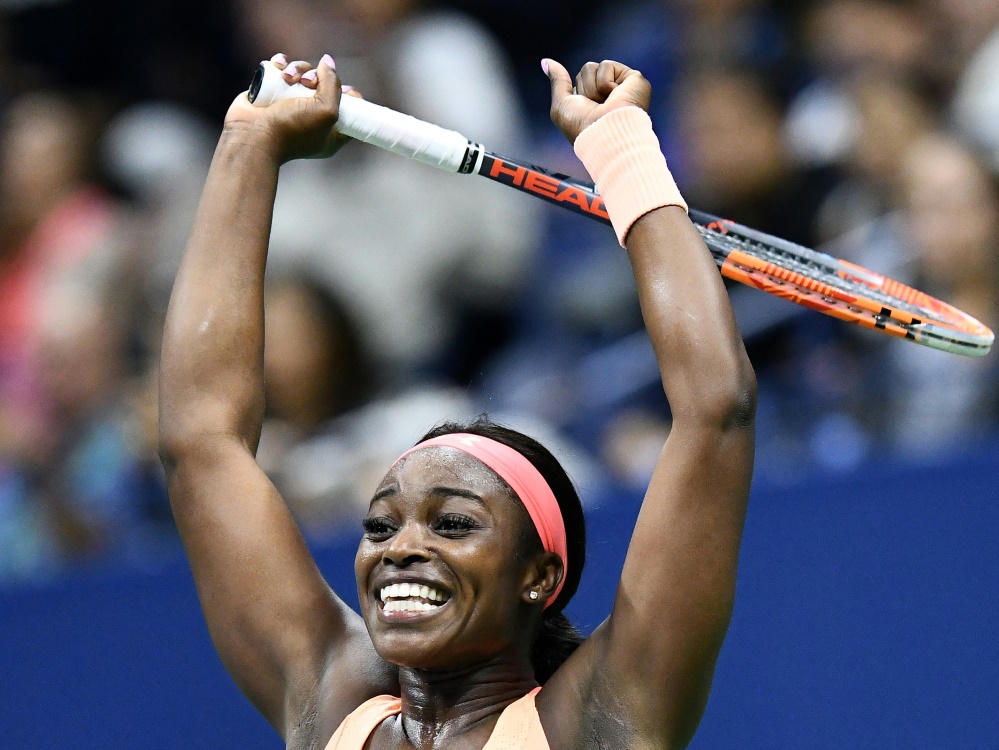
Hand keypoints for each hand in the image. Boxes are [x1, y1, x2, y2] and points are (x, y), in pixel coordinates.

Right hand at [223, 53, 349, 162]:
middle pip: (324, 85)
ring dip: (297, 69)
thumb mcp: (325, 110)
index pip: (349, 112)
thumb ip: (333, 85)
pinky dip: (281, 64)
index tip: (346, 90)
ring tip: (287, 77)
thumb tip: (328, 62)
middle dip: (317, 77)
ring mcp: (290, 104)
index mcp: (329, 131)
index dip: (350, 98)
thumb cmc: (291, 130)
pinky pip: (282, 70)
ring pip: (302, 74)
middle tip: (307, 82)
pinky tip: (278, 66)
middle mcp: (311, 117)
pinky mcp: (272, 93)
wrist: (254, 135)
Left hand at [543, 59, 651, 144]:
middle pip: (584, 72)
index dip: (576, 95)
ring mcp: (621, 86)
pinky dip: (605, 83)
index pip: (578, 83)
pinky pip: (607, 66)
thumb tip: (545, 61)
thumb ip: (558, 81)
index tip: (583, 114)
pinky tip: (615, 97)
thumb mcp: (561, 105)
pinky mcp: (633, 79)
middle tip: (595, 108)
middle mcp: (608, 95)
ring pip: (593, 68)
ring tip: (604, 105)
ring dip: (593, 88)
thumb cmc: (582, 128)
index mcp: (594, 103)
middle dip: (584, 90)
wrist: (605, 133)